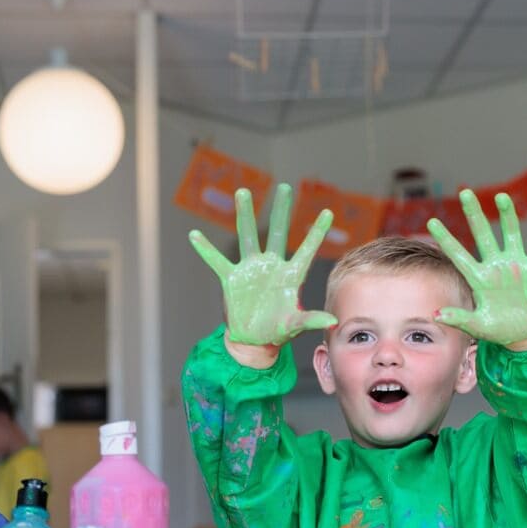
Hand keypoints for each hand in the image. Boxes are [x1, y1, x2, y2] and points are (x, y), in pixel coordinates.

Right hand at [189, 183, 336, 356]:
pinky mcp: (231, 279)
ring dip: (244, 215)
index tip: (328, 212)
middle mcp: (271, 266)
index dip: (316, 232)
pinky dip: (205, 249)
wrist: (253, 340)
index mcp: (290, 276)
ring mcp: (251, 270)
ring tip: (243, 192)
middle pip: (277, 233)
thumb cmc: (277, 331)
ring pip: (247, 237)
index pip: (306, 250)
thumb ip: (310, 320)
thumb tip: (332, 322)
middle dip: (281, 211)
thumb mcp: (294, 325)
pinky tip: (194, 235)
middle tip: (284, 188)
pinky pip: (216, 261)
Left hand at [426, 190, 526, 349]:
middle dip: (474, 214)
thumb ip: (460, 319)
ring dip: (508, 216)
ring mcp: (516, 265)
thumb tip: (436, 315)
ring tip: (502, 197)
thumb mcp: (478, 326)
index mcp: (479, 278)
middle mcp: (495, 266)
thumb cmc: (500, 329)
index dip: (446, 239)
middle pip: (483, 235)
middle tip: (465, 192)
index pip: (458, 254)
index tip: (432, 221)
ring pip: (511, 234)